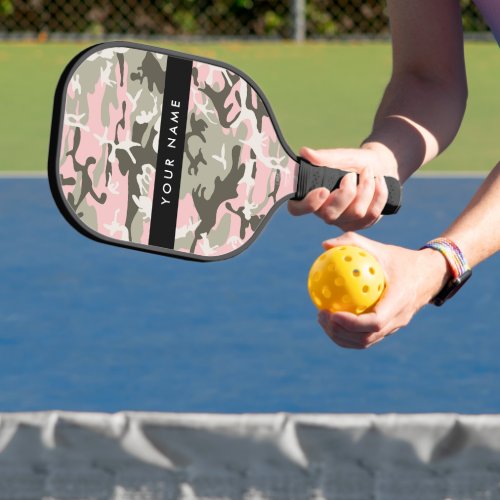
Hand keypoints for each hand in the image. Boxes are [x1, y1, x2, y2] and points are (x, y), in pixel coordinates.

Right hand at [288, 145, 397, 230]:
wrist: (379, 166)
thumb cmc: (354, 162)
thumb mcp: (341, 156)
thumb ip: (324, 157)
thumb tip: (305, 152)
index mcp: (312, 196)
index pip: (297, 209)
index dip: (308, 204)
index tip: (323, 190)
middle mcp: (324, 212)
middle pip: (330, 215)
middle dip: (346, 193)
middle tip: (351, 175)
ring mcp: (343, 221)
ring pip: (356, 213)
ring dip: (366, 188)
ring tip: (368, 172)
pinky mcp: (361, 224)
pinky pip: (372, 214)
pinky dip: (379, 193)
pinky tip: (379, 181)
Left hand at [316, 232, 450, 348]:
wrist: (429, 275)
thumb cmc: (401, 260)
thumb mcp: (380, 248)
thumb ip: (353, 243)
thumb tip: (325, 245)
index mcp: (399, 301)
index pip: (375, 322)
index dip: (352, 323)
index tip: (332, 313)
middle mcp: (398, 319)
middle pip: (366, 338)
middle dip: (340, 332)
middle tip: (321, 315)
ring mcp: (394, 327)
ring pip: (365, 342)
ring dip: (341, 336)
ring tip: (322, 319)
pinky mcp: (389, 329)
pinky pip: (366, 337)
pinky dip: (347, 334)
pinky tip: (331, 318)